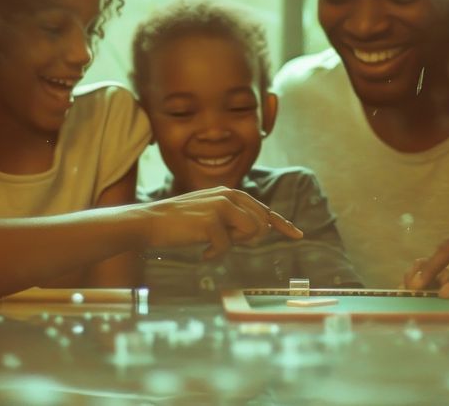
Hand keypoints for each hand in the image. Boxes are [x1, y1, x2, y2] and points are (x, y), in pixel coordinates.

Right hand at [135, 186, 302, 258]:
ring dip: (233, 245)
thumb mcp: (211, 216)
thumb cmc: (181, 223)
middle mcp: (228, 195)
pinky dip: (214, 255)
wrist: (150, 222)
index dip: (282, 224)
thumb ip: (235, 219)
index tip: (298, 235)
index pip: (263, 209)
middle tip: (226, 243)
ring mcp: (220, 206)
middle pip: (261, 224)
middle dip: (250, 239)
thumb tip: (261, 231)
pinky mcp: (211, 220)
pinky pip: (226, 247)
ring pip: (250, 233)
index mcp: (230, 193)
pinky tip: (200, 253)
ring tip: (211, 244)